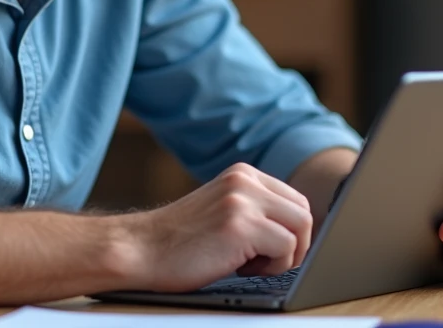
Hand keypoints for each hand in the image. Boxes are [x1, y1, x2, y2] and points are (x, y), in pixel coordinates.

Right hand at [121, 163, 313, 291]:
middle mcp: (245, 181)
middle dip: (296, 244)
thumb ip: (253, 209)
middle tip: (267, 263)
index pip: (294, 200)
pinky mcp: (240, 225)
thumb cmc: (178, 242)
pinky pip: (286, 248)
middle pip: (303, 212)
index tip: (276, 252)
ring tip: (251, 265)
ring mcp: (243, 200)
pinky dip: (273, 266)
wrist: (138, 250)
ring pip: (301, 228)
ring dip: (285, 256)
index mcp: (242, 174)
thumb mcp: (221, 209)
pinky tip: (242, 268)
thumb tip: (297, 231)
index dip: (292, 232)